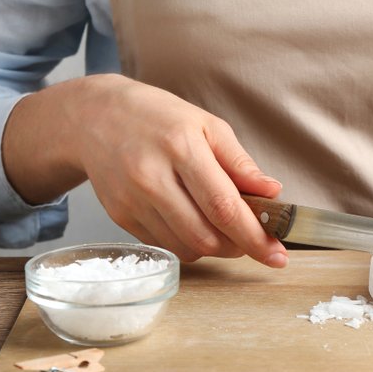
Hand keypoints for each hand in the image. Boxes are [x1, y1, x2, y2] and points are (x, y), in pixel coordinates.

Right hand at [3, 74, 287, 266]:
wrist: (95, 117)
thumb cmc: (158, 117)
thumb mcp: (206, 124)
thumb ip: (240, 162)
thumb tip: (272, 193)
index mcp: (180, 147)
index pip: (224, 206)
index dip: (254, 237)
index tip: (277, 255)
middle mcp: (152, 177)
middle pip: (205, 236)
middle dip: (238, 247)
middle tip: (253, 239)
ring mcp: (132, 200)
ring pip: (185, 247)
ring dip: (215, 248)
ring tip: (225, 228)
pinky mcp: (120, 216)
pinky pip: (165, 245)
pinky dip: (188, 243)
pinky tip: (194, 221)